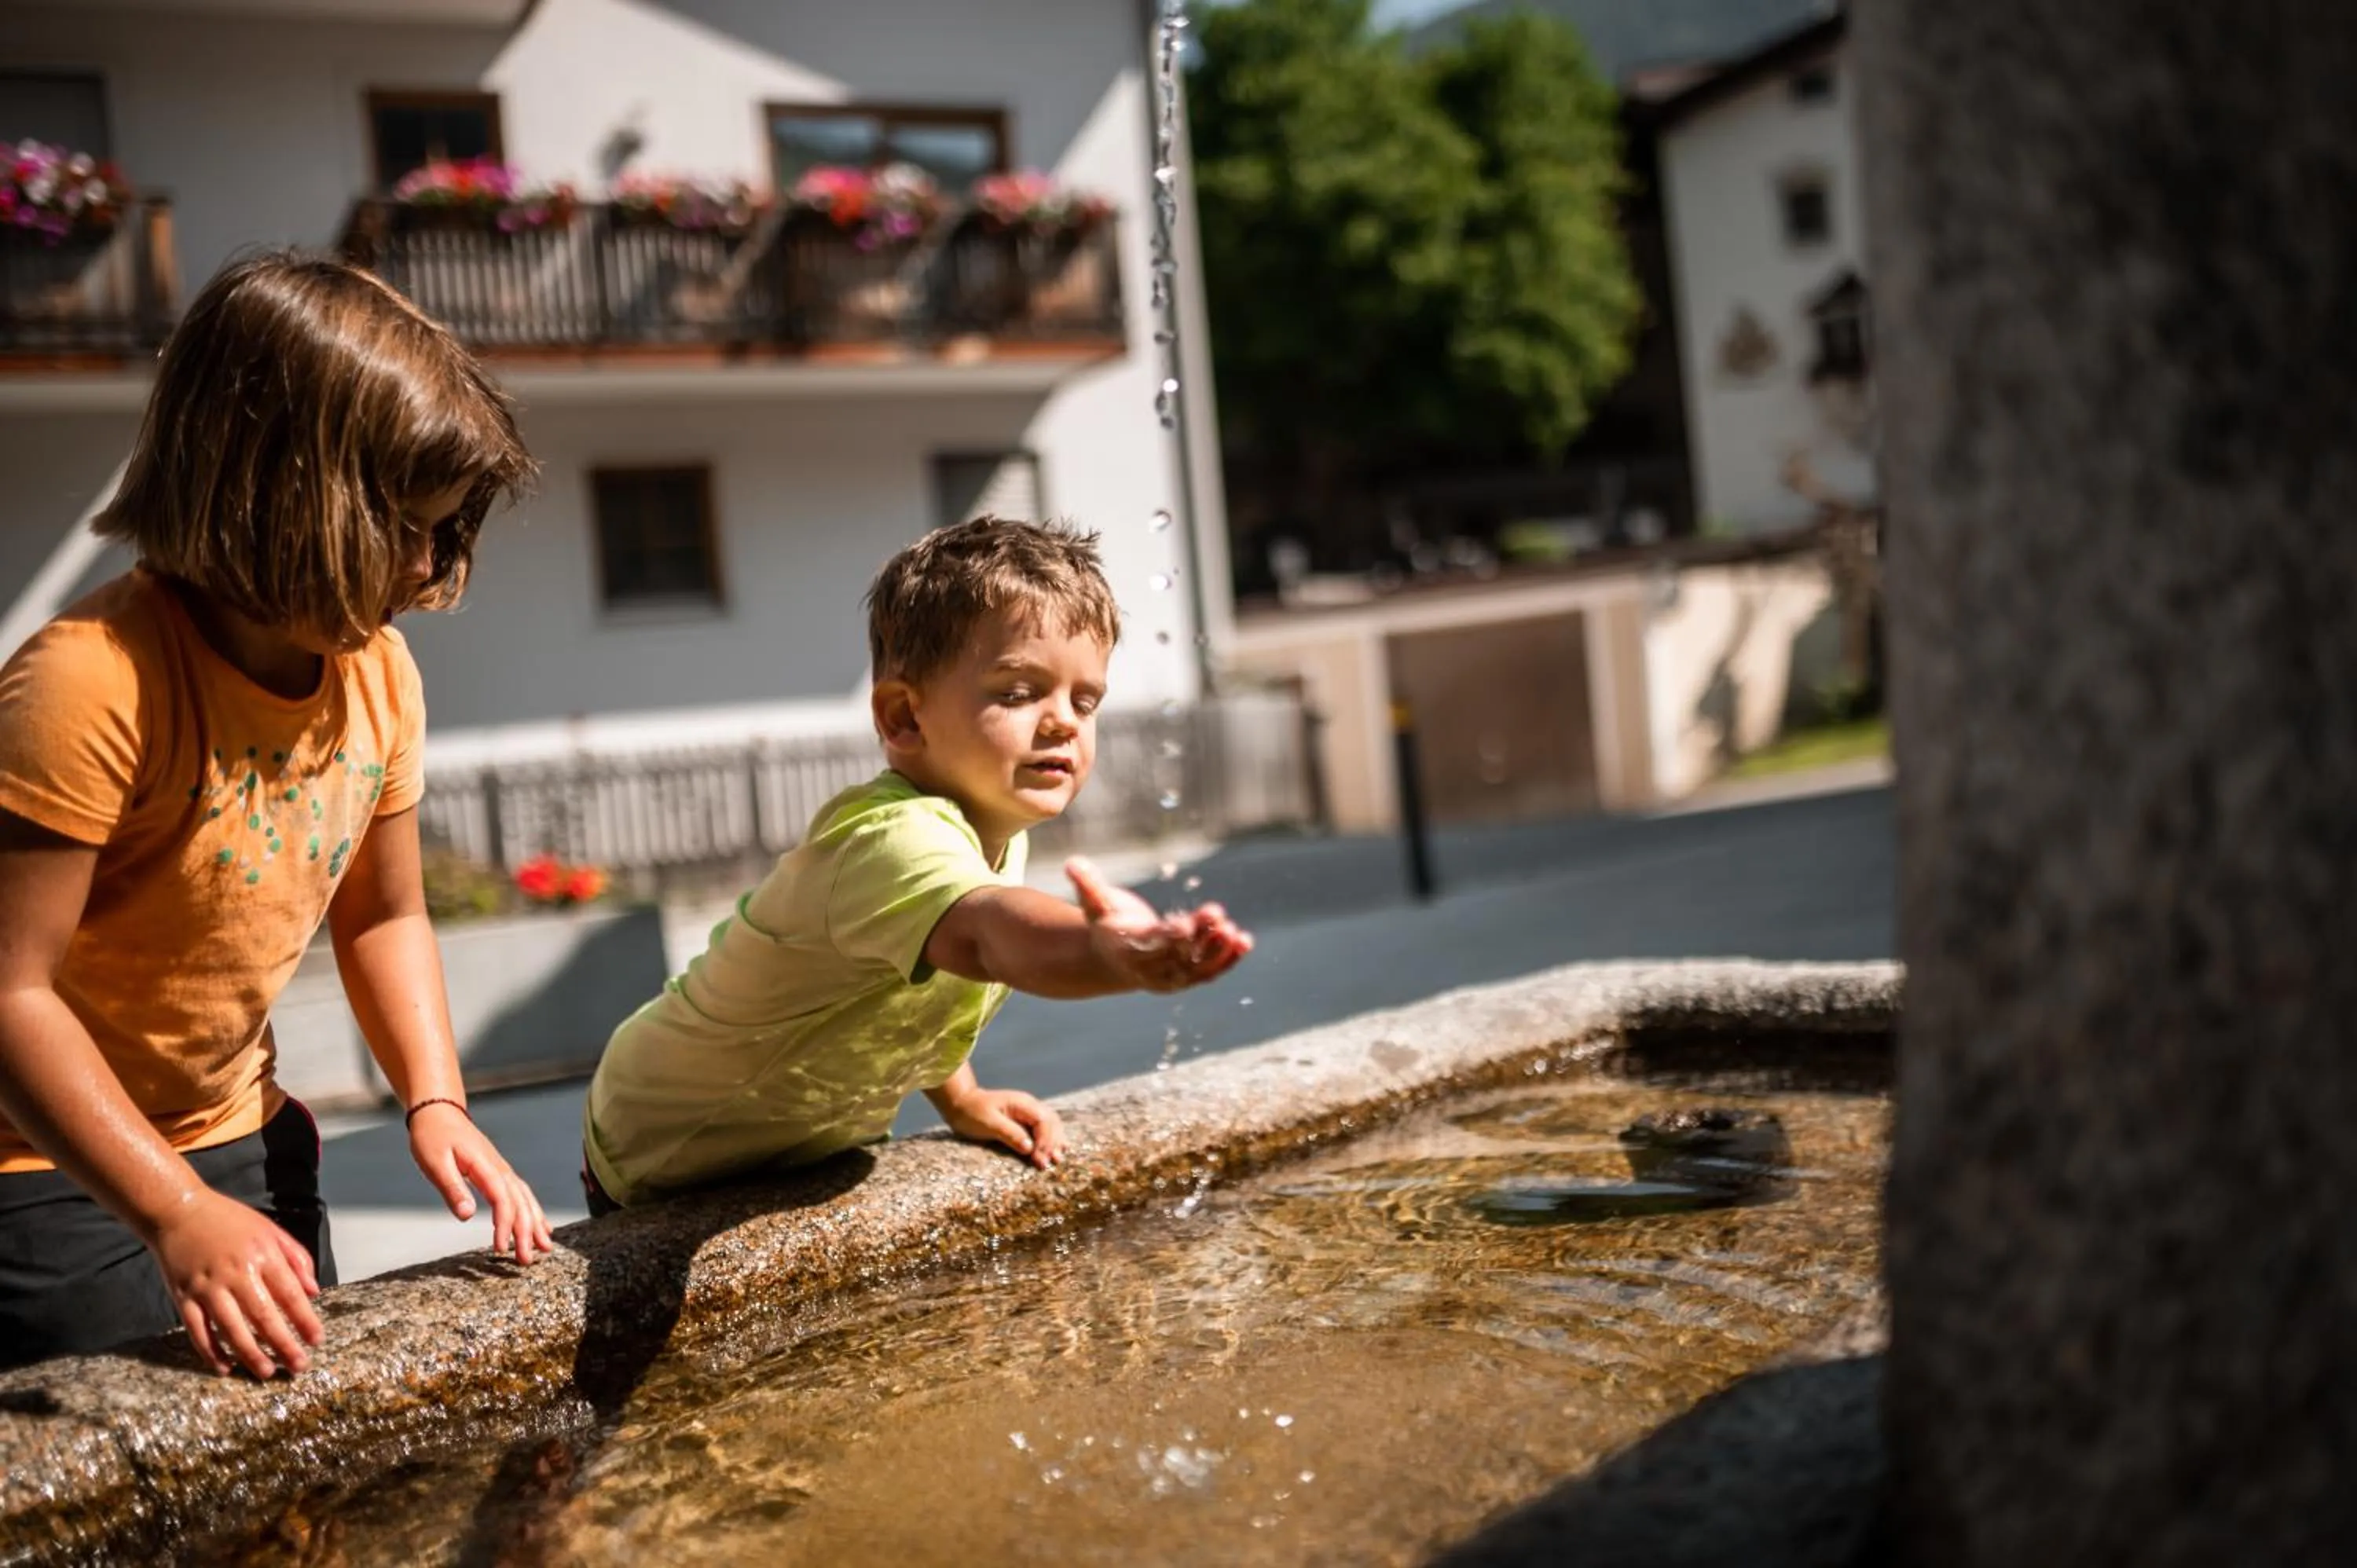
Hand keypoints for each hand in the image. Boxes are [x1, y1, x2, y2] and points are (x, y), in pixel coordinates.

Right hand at [149, 1188, 323, 1378]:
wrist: (178, 1210)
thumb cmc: (229, 1221)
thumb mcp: (270, 1230)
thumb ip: (296, 1258)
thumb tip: (314, 1291)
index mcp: (262, 1255)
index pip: (290, 1294)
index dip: (305, 1320)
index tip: (317, 1340)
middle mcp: (236, 1272)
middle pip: (264, 1315)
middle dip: (284, 1344)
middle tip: (298, 1366)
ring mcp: (207, 1286)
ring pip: (231, 1328)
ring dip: (250, 1354)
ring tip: (267, 1372)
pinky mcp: (183, 1296)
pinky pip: (197, 1330)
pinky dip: (210, 1352)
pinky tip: (224, 1367)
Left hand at [407, 1101, 554, 1264]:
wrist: (438, 1112)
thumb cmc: (433, 1137)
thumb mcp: (435, 1163)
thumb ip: (453, 1189)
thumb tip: (468, 1216)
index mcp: (485, 1166)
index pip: (502, 1200)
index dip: (505, 1226)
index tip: (500, 1249)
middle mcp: (500, 1169)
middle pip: (520, 1203)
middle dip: (527, 1232)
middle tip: (527, 1261)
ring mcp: (502, 1170)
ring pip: (526, 1198)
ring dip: (536, 1223)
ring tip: (545, 1247)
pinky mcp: (499, 1172)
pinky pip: (522, 1194)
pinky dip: (533, 1211)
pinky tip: (540, 1225)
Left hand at [939, 1086, 1066, 1169]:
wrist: (961, 1104)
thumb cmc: (971, 1112)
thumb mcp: (988, 1123)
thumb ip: (1010, 1133)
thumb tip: (1029, 1148)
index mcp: (1022, 1103)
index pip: (1043, 1121)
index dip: (1045, 1141)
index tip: (1040, 1159)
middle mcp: (1029, 1106)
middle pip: (1051, 1122)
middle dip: (1053, 1143)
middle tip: (1052, 1163)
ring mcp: (1028, 1112)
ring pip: (1051, 1125)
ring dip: (1055, 1141)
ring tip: (1058, 1159)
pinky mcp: (1024, 1121)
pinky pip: (1043, 1129)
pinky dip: (1049, 1140)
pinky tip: (1053, 1151)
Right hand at [1066, 858, 1253, 994]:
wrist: (1114, 958)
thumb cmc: (1107, 922)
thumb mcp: (1095, 903)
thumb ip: (1087, 884)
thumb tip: (1072, 862)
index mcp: (1127, 949)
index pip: (1150, 944)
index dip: (1168, 936)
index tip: (1184, 924)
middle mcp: (1150, 968)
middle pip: (1178, 953)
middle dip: (1198, 935)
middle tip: (1216, 912)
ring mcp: (1171, 977)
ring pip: (1197, 966)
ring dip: (1217, 949)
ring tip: (1235, 931)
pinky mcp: (1188, 977)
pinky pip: (1210, 971)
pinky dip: (1228, 959)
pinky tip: (1245, 941)